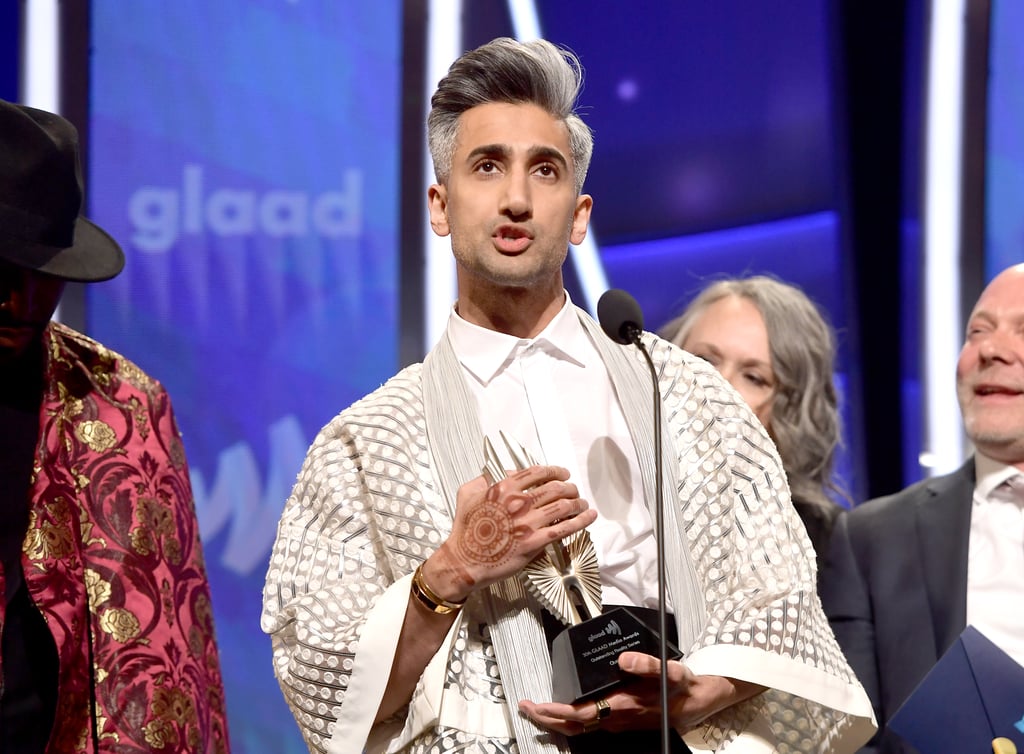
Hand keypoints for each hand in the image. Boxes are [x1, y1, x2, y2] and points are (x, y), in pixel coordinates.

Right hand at [423, 465, 596, 602]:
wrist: (464, 561)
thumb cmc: (465, 530)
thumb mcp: (468, 494)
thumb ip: (484, 479)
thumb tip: (504, 473)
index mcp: (503, 488)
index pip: (537, 473)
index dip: (555, 471)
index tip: (563, 474)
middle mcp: (517, 503)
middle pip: (554, 488)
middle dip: (569, 487)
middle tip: (574, 490)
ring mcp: (527, 523)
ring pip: (562, 506)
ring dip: (577, 502)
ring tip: (583, 503)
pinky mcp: (533, 543)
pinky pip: (563, 529)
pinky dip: (580, 521)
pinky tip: (588, 516)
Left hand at [519, 651, 764, 735]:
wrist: (698, 702)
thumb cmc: (681, 685)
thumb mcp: (669, 670)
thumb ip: (646, 664)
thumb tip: (623, 660)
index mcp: (622, 706)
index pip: (581, 713)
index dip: (556, 711)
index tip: (537, 704)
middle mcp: (616, 719)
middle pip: (573, 726)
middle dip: (546, 718)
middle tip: (525, 707)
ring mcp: (617, 722)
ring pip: (579, 728)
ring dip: (555, 719)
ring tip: (535, 709)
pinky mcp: (620, 721)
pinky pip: (588, 725)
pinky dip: (569, 719)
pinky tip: (561, 711)